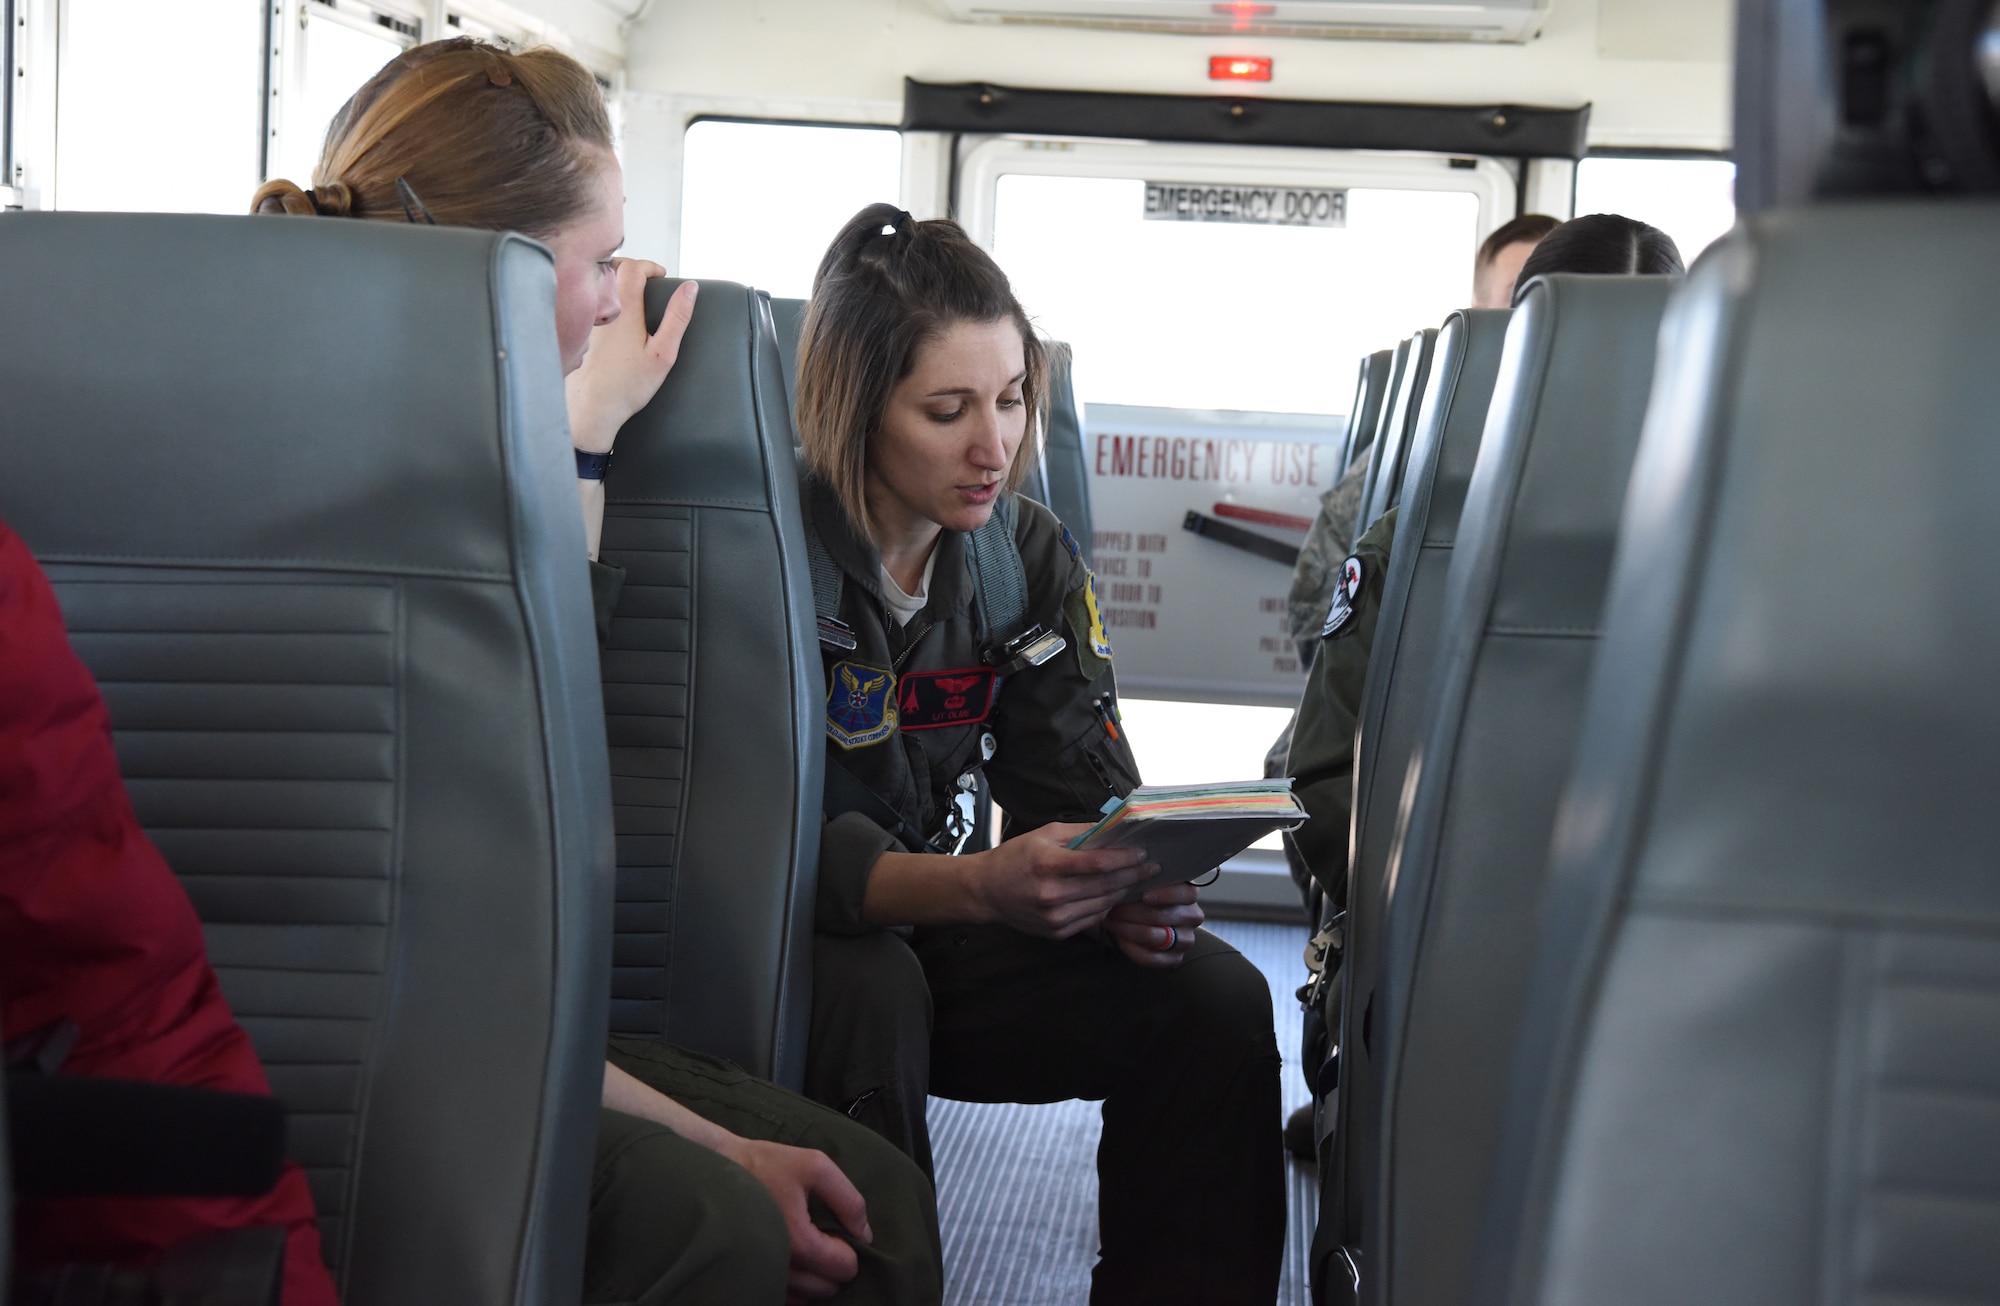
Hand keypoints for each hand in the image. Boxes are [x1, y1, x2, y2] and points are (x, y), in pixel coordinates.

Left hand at [566, 261, 695, 453]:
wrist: (592, 407)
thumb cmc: (627, 385)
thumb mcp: (663, 353)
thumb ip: (678, 317)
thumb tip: (690, 289)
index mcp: (624, 308)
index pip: (634, 267)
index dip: (650, 266)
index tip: (661, 276)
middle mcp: (601, 308)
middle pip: (612, 268)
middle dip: (632, 267)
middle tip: (647, 280)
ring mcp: (587, 318)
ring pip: (598, 284)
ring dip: (615, 280)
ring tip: (632, 294)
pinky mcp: (579, 330)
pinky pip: (589, 302)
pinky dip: (603, 298)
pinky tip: (613, 316)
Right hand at [719, 1136, 871, 1302]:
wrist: (719, 1168)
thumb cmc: (767, 1164)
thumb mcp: (816, 1166)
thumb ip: (849, 1200)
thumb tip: (865, 1234)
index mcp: (799, 1241)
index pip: (844, 1268)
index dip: (850, 1249)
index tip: (837, 1229)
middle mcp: (781, 1267)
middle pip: (827, 1288)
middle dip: (833, 1266)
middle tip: (822, 1237)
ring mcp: (763, 1277)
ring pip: (806, 1298)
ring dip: (814, 1278)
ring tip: (807, 1248)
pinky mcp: (750, 1279)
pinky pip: (784, 1299)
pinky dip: (795, 1286)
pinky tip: (792, 1260)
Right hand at [969, 823, 1155, 938]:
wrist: (987, 891)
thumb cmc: (1016, 857)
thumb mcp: (1045, 834)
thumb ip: (1081, 832)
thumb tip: (1115, 828)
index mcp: (1047, 864)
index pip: (1097, 863)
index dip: (1124, 858)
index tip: (1143, 853)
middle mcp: (1051, 894)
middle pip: (1105, 885)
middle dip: (1133, 875)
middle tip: (1153, 867)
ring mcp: (1055, 917)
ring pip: (1103, 904)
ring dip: (1124, 892)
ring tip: (1138, 880)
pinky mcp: (1057, 932)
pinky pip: (1093, 919)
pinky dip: (1106, 906)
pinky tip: (1114, 895)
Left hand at [1103, 883, 1202, 968]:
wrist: (1140, 921)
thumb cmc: (1141, 896)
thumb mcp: (1145, 882)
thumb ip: (1143, 877)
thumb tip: (1131, 869)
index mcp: (1189, 894)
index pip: (1185, 894)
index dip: (1164, 894)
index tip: (1144, 895)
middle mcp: (1192, 917)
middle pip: (1162, 915)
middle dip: (1131, 911)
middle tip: (1111, 907)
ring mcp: (1186, 940)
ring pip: (1154, 937)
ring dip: (1127, 928)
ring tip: (1111, 920)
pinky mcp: (1175, 959)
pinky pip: (1151, 957)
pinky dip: (1131, 948)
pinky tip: (1120, 938)